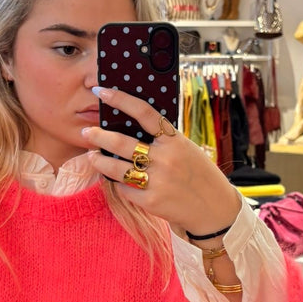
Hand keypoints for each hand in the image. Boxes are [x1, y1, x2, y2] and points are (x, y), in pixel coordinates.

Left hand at [82, 87, 240, 235]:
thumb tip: (132, 127)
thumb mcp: (187, 150)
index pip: (144, 113)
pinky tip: (114, 180)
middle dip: (98, 136)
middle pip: (121, 143)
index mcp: (175, 141)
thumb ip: (163, 140)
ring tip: (92, 156)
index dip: (120, 100)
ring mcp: (158, 181)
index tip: (101, 91)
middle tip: (88, 133)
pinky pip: (123, 189)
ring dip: (99, 161)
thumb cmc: (199, 176)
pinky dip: (117, 183)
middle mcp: (166, 159)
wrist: (215, 209)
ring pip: (115, 169)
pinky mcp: (151, 202)